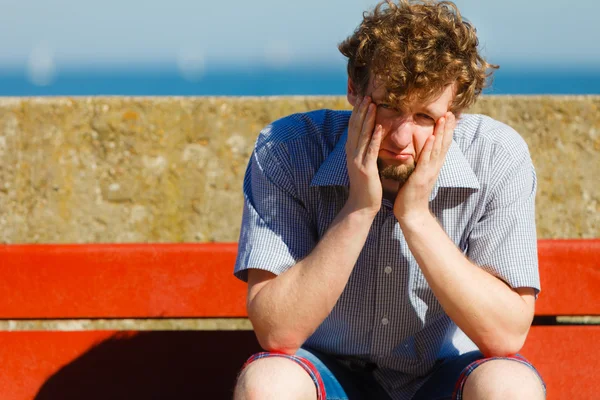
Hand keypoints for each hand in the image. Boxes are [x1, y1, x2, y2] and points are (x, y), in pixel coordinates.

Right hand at [344, 96, 383, 217]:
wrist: (361, 206)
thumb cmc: (366, 185)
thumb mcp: (363, 164)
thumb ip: (365, 150)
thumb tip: (370, 137)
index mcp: (352, 152)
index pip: (354, 128)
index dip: (358, 113)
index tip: (364, 99)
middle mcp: (352, 154)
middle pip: (355, 128)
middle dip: (361, 111)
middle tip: (367, 96)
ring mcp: (357, 161)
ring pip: (362, 136)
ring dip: (367, 119)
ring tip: (373, 105)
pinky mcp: (366, 169)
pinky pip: (370, 151)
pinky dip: (374, 138)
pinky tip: (380, 128)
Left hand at [393, 112, 455, 223]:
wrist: (411, 214)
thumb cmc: (410, 195)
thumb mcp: (416, 175)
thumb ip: (419, 164)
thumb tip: (416, 153)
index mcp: (432, 166)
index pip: (442, 145)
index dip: (446, 131)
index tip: (448, 116)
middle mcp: (434, 167)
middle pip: (443, 144)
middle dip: (447, 128)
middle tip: (451, 112)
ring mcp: (429, 172)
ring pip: (437, 149)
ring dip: (442, 132)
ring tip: (445, 118)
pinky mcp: (421, 177)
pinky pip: (426, 160)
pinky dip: (430, 148)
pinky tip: (433, 137)